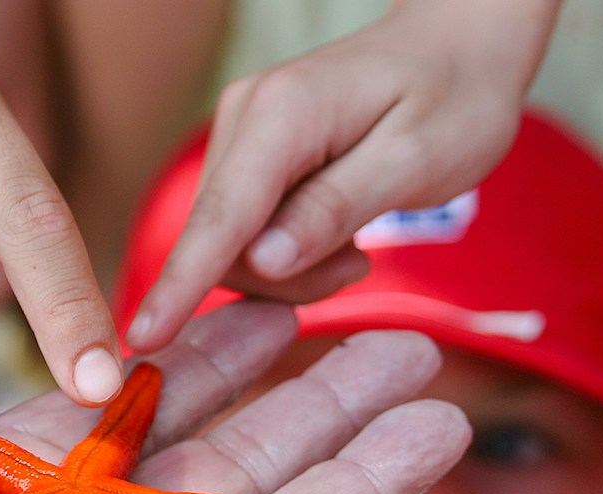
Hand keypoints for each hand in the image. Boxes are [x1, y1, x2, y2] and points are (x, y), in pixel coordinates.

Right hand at [125, 0, 560, 351]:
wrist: (459, 44)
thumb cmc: (456, 97)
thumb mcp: (417, 159)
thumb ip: (336, 209)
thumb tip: (265, 261)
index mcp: (284, 115)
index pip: (220, 217)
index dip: (179, 284)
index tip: (143, 340)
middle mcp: (245, 117)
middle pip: (222, 242)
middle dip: (282, 280)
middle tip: (358, 266)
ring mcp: (241, 134)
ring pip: (232, 245)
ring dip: (290, 270)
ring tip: (356, 249)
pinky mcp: (248, 155)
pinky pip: (245, 231)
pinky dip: (289, 253)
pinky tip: (337, 235)